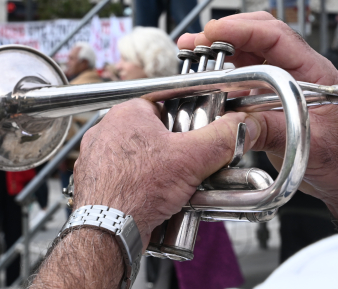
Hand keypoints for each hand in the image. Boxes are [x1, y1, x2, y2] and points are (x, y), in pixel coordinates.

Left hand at [72, 99, 259, 244]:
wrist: (107, 231)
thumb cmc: (135, 191)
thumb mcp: (191, 159)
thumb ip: (221, 138)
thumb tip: (241, 125)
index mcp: (126, 113)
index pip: (165, 106)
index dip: (187, 122)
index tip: (198, 137)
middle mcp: (107, 131)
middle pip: (154, 134)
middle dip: (174, 152)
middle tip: (188, 167)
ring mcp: (97, 157)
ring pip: (140, 158)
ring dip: (159, 171)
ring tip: (173, 187)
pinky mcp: (96, 182)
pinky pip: (126, 177)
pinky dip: (141, 187)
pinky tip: (154, 200)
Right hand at [177, 12, 337, 233]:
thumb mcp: (307, 146)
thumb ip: (272, 131)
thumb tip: (235, 124)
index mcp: (314, 72)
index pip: (276, 36)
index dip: (242, 30)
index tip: (212, 32)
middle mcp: (300, 70)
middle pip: (261, 35)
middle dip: (227, 32)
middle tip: (196, 41)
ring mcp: (286, 82)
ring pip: (251, 53)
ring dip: (223, 51)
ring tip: (194, 54)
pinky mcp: (274, 97)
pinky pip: (247, 76)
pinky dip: (225, 74)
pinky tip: (208, 81)